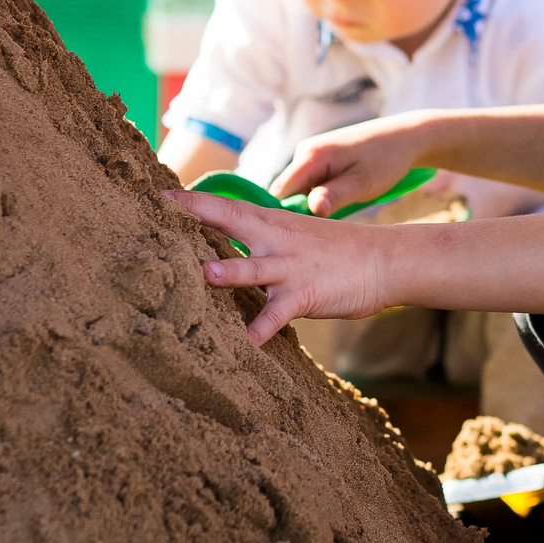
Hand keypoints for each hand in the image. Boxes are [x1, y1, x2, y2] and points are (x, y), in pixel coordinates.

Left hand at [162, 190, 390, 343]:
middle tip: (162, 211)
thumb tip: (223, 247)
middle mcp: (275, 240)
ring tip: (205, 274)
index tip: (159, 195)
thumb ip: (260, 238)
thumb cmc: (336, 250)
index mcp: (270, 222)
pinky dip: (260, 331)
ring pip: (254, 268)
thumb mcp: (295, 234)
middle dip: (196, 215)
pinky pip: (277, 315)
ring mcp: (290, 267)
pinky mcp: (305, 295)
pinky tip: (243, 347)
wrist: (384, 259)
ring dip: (229, 271)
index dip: (192, 201)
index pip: (225, 205)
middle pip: (230, 221)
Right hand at [272, 113, 428, 215]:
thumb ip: (334, 196)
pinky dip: (321, 198)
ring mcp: (312, 156)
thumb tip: (312, 210)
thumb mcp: (362, 183)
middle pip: (286, 192)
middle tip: (322, 230)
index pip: (280, 191)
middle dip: (299, 212)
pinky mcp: (320, 162)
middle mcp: (305, 153)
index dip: (284, 214)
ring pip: (299, 190)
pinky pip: (310, 186)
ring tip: (337, 215)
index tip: (299, 235)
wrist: (404, 138)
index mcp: (311, 156)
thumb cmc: (385, 160)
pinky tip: (340, 204)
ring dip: (313, 206)